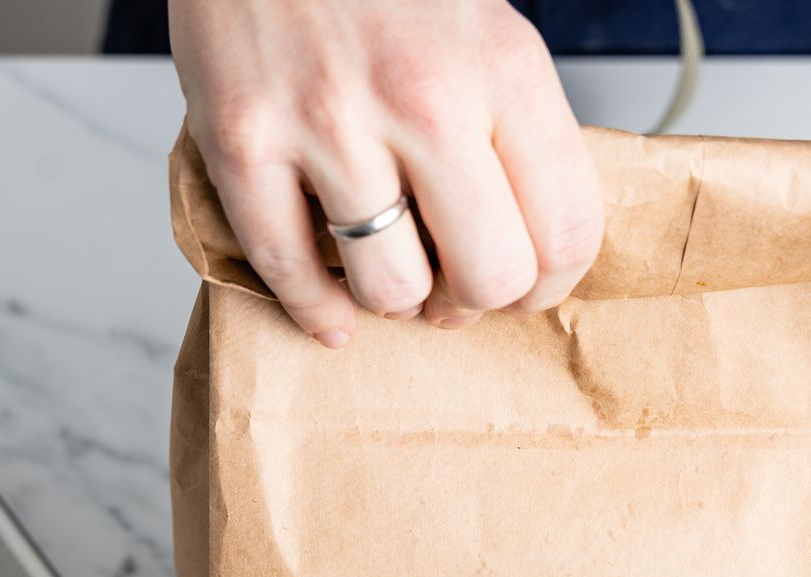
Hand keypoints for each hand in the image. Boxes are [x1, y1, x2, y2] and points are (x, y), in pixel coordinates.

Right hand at [169, 0, 603, 347]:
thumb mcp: (484, 30)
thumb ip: (512, 129)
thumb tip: (527, 240)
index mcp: (503, 68)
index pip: (566, 231)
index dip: (551, 285)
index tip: (528, 287)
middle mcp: (424, 98)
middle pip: (488, 277)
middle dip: (475, 301)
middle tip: (455, 286)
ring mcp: (328, 122)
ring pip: (390, 289)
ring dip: (395, 299)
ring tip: (389, 269)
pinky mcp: (244, 141)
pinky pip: (288, 270)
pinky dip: (314, 309)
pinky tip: (330, 311)